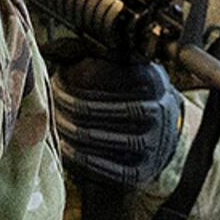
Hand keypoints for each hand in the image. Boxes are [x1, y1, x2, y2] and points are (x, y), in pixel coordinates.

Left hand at [50, 57, 182, 187]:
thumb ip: (99, 59)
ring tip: (53, 125)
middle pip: (95, 111)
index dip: (73, 82)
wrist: (170, 133)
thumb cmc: (138, 97)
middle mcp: (155, 112)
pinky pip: (104, 166)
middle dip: (66, 108)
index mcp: (151, 82)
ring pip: (96, 138)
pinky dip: (80, 158)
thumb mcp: (130, 71)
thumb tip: (54, 48)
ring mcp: (149, 144)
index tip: (56, 80)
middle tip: (49, 105)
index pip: (104, 80)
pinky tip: (65, 148)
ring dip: (68, 132)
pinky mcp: (140, 171)